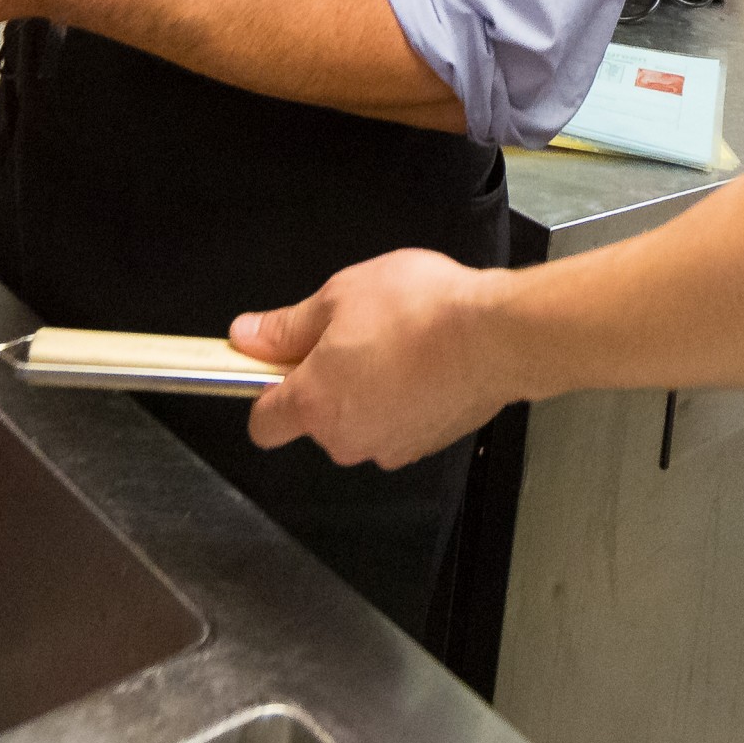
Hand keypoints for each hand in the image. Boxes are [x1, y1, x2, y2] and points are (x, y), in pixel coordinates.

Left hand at [235, 251, 522, 469]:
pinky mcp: (426, 444)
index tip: (276, 365)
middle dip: (325, 381)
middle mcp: (347, 438)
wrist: (495, 334)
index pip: (263, 423)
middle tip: (349, 334)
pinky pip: (397, 423)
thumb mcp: (339, 296)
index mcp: (314, 403)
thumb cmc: (421, 311)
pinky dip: (402, 399)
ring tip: (394, 342)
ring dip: (366, 389)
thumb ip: (287, 326)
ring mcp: (389, 446)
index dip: (265, 392)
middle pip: (315, 418)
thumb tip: (248, 336)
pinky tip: (421, 362)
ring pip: (359, 420)